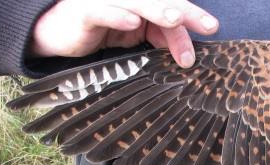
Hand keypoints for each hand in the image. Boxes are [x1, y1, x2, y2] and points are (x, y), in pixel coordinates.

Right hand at [29, 0, 218, 67]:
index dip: (190, 19)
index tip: (211, 29)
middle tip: (207, 25)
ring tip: (175, 19)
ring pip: (135, 2)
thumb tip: (188, 54)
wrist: (58, 36)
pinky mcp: (82, 11)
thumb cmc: (101, 33)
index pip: (170, 7)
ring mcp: (104, 0)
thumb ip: (161, 39)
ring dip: (157, 10)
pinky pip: (101, 11)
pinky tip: (132, 23)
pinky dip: (117, 16)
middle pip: (159, 1)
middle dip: (183, 12)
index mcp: (141, 2)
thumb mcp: (137, 39)